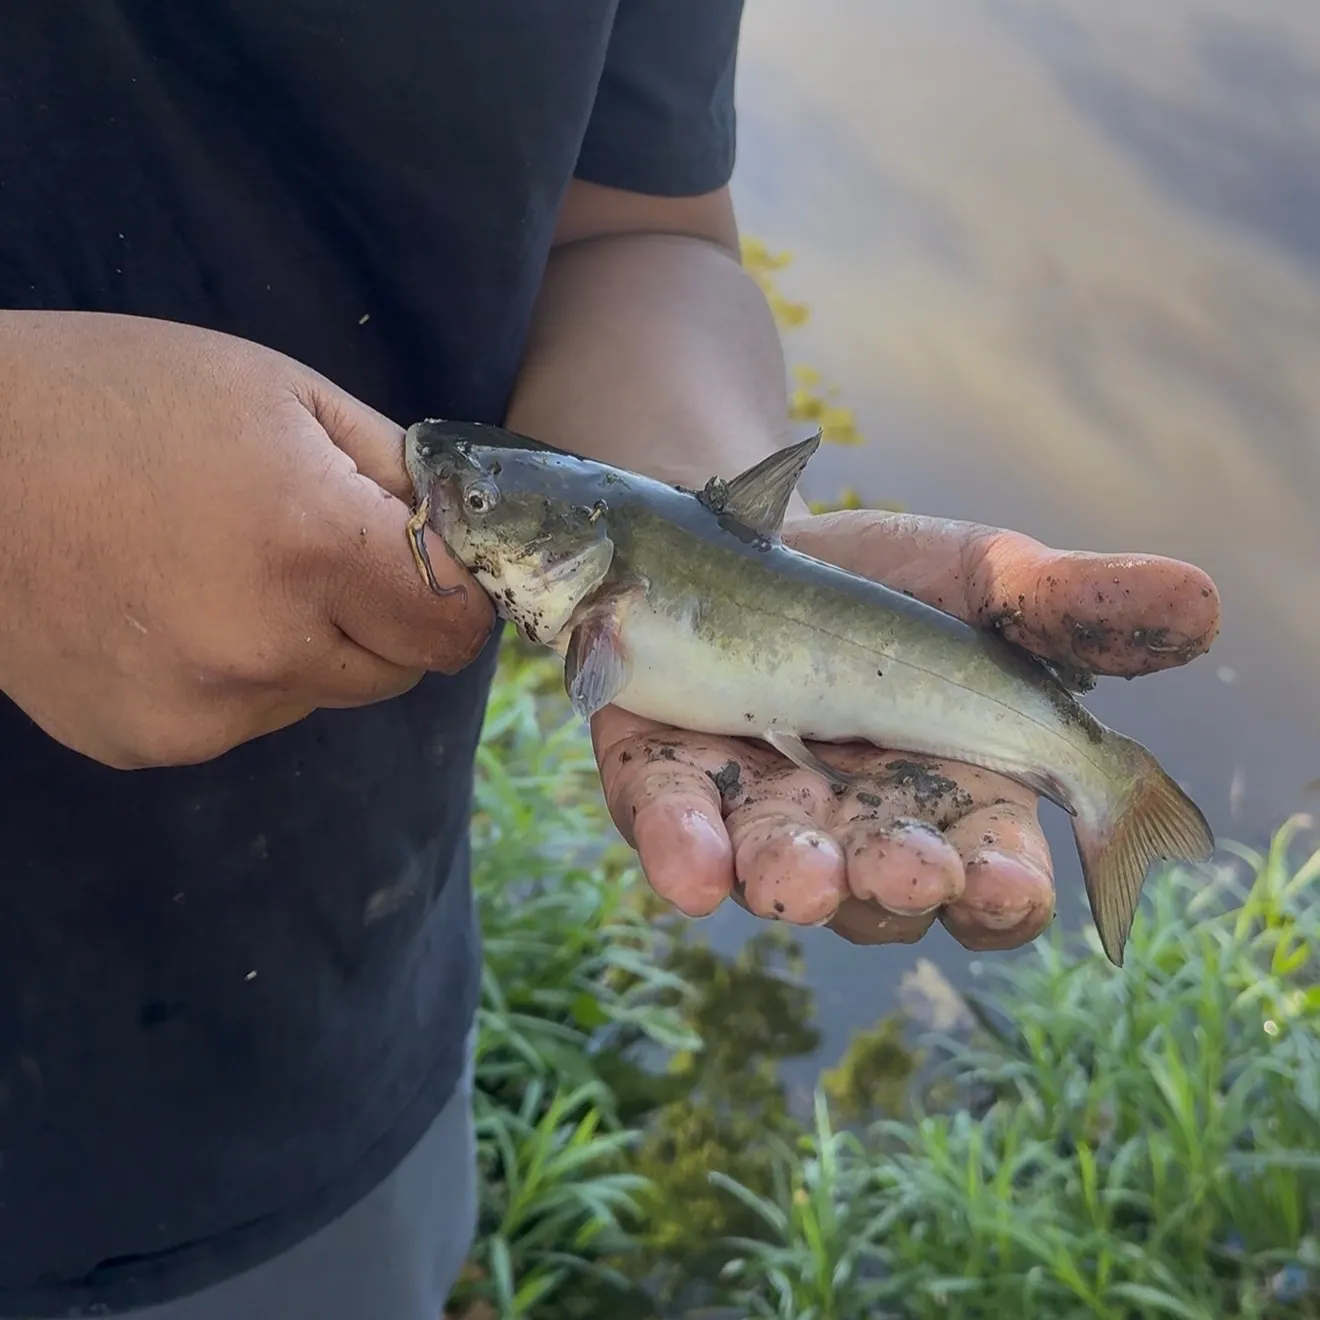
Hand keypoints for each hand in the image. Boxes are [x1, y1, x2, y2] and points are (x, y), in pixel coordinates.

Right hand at [0, 311, 492, 768]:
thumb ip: (399, 470)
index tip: (429, 566)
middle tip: (314, 553)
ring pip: (322, 695)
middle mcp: (265, 647)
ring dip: (307, 647)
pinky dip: (237, 678)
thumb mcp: (283, 394)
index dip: (456, 594)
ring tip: (222, 572)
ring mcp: (203, 710)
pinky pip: (246, 717)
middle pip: (398, 669)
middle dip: (383, 617)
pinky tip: (173, 613)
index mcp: (310, 545)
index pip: (456, 626)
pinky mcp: (150, 743)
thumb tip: (467, 534)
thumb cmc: (120, 401)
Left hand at [591, 509, 1219, 949]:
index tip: (1008, 879)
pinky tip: (692, 868)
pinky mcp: (665, 781)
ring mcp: (758, 809)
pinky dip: (682, 847)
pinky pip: (670, 824)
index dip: (1003, 884)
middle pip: (885, 886)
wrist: (747, 536)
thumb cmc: (885, 583)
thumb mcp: (980, 579)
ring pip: (778, 867)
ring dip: (791, 877)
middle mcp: (857, 823)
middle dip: (898, 883)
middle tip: (910, 870)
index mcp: (952, 791)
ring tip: (798, 875)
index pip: (994, 869)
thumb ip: (1068, 606)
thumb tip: (1201, 603)